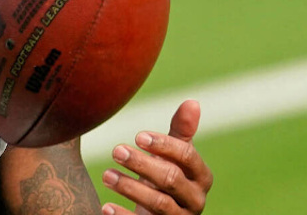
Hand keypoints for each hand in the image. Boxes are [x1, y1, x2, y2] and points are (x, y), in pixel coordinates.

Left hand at [100, 100, 213, 214]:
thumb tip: (192, 101)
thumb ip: (181, 133)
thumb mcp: (173, 158)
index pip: (187, 156)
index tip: (138, 136)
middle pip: (171, 179)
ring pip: (158, 204)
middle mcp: (195, 200)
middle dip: (142, 164)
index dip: (164, 145)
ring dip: (130, 187)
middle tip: (116, 150)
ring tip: (106, 175)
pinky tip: (105, 207)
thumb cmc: (166, 180)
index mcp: (201, 177)